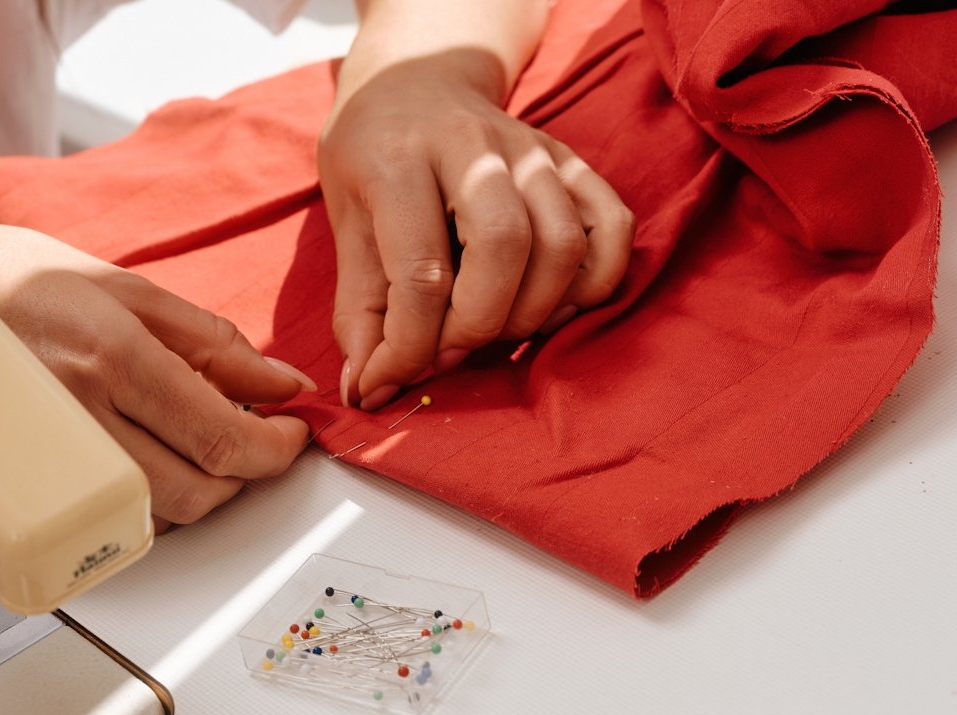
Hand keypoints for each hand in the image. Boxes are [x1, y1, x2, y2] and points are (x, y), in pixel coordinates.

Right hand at [0, 223, 314, 530]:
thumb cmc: (12, 281)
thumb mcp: (126, 288)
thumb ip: (212, 343)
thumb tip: (281, 383)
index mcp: (114, 359)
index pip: (223, 439)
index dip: (276, 448)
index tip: (291, 435)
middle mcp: (81, 419)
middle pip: (196, 493)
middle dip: (241, 476)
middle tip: (249, 439)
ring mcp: (46, 464)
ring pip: (155, 519)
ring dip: (194, 490)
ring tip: (187, 440)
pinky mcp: (21, 493)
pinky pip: (106, 525)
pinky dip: (144, 504)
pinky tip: (140, 460)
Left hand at [318, 52, 634, 408]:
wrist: (413, 81)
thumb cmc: (372, 162)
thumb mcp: (345, 226)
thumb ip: (359, 312)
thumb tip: (367, 390)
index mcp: (401, 160)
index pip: (421, 271)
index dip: (407, 348)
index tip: (386, 380)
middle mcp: (476, 147)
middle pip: (505, 249)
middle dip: (476, 326)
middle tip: (447, 351)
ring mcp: (533, 151)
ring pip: (564, 244)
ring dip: (532, 312)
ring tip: (493, 329)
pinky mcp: (573, 163)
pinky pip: (612, 229)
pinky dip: (592, 284)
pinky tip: (549, 306)